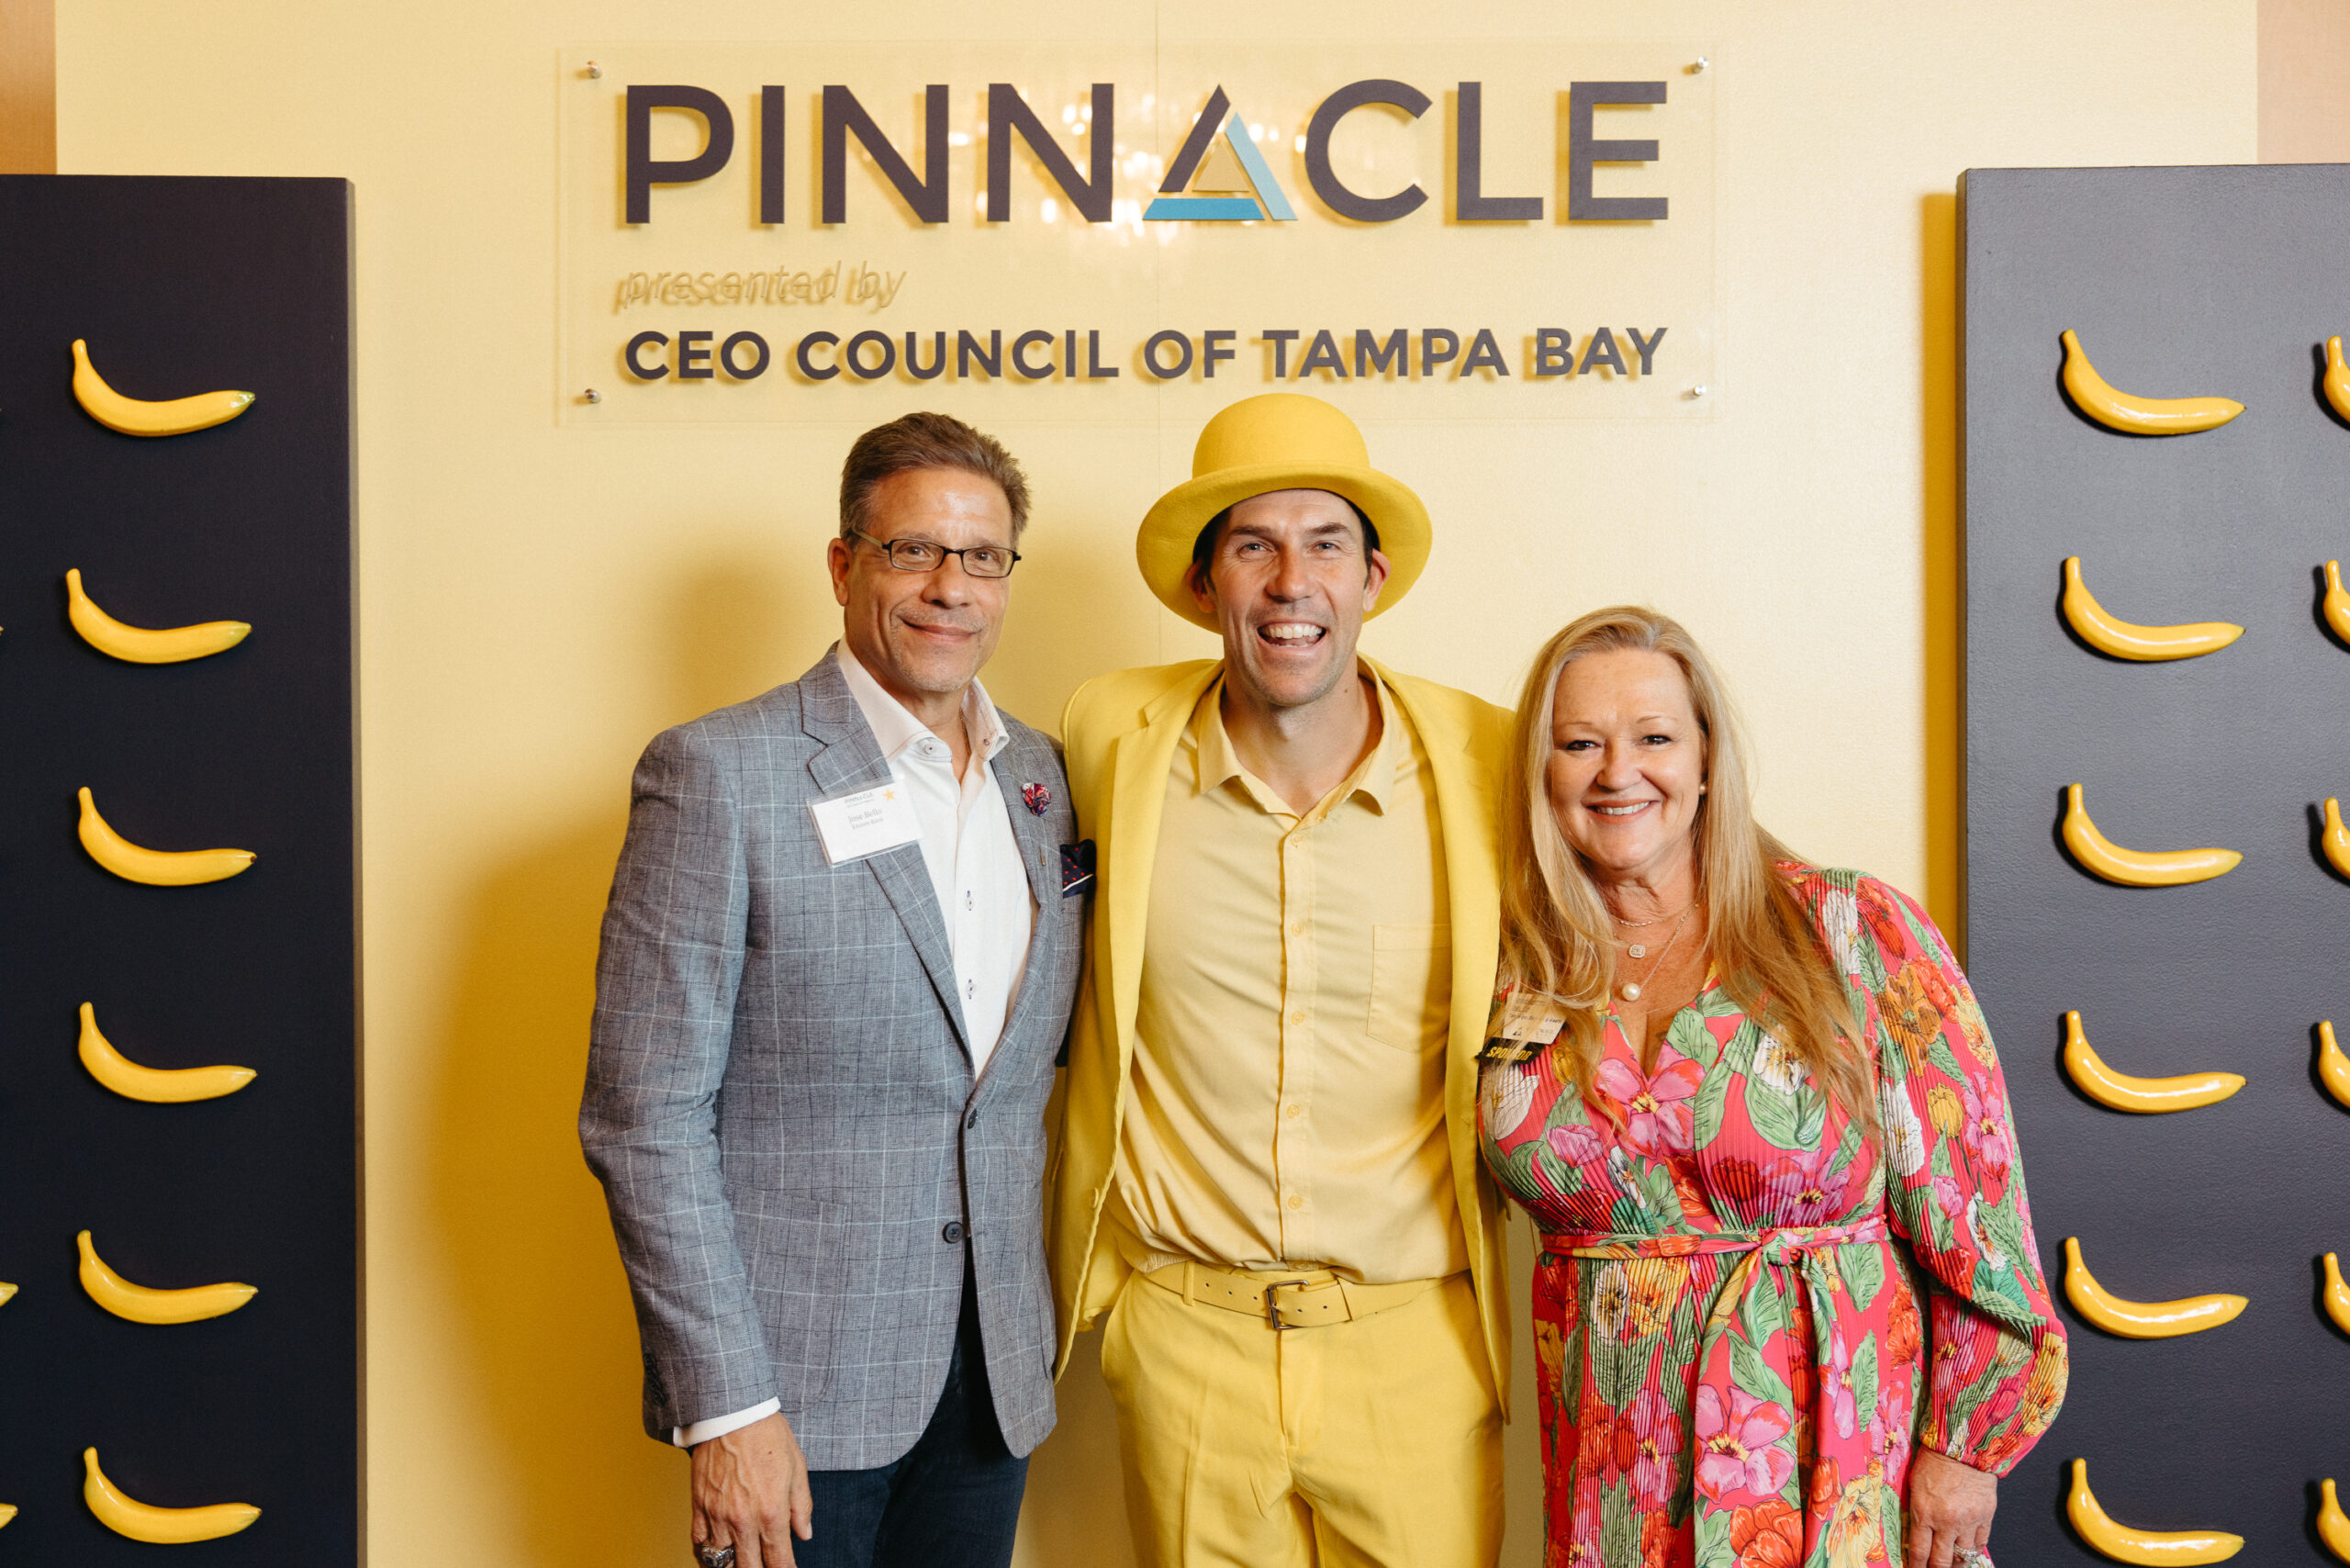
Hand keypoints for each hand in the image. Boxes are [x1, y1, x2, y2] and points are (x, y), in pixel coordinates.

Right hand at [691, 1412, 812, 1567]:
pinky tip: (716, 1555)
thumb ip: (801, 1506)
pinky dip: (706, 1555)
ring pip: (721, 1562)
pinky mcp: (699, 1507)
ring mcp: (718, 1515)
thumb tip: (804, 1533)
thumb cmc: (768, 1436)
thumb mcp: (797, 1469)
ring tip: (740, 1564)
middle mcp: (743, 1520)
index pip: (779, 1561)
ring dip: (732, 1567)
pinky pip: (698, 1544)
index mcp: (772, 1513)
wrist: (733, 1414)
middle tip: (764, 1566)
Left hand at [1906, 1447, 1995, 1567]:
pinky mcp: (1985, 1518)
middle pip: (1940, 1561)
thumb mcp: (1914, 1485)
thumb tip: (1915, 1532)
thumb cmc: (1934, 1461)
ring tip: (1950, 1566)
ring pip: (1962, 1557)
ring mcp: (1968, 1522)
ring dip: (1955, 1565)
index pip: (1919, 1551)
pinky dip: (1973, 1552)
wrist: (1963, 1446)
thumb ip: (1917, 1511)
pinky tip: (1967, 1554)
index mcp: (1924, 1513)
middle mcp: (1946, 1522)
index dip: (1916, 1566)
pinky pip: (1980, 1544)